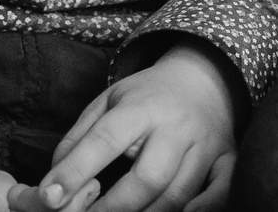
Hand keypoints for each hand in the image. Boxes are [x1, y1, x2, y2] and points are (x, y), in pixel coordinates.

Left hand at [30, 40, 237, 211]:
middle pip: (148, 178)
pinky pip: (219, 194)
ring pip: (178, 195)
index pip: (106, 140)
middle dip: (112, 208)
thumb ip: (77, 140)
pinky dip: (200, 211)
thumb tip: (54, 187)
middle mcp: (178, 126)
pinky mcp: (227, 160)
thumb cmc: (146, 96)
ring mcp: (206, 146)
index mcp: (143, 106)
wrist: (205, 78)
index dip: (76, 171)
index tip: (50, 197)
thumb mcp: (107, 102)